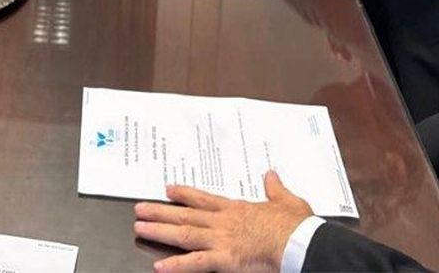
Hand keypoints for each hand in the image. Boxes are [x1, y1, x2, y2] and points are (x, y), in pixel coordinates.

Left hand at [133, 172, 313, 272]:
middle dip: (160, 211)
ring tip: (140, 227)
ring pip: (183, 233)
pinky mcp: (225, 259)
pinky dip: (176, 265)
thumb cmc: (294, 225)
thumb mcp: (286, 200)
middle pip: (185, 214)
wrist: (299, 242)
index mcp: (236, 209)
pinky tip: (160, 266)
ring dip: (160, 230)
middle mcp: (223, 222)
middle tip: (139, 208)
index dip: (184, 194)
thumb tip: (271, 174)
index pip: (203, 199)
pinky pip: (195, 263)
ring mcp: (221, 240)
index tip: (167, 189)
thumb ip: (274, 187)